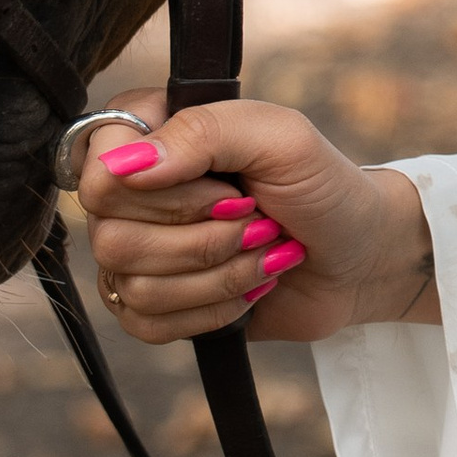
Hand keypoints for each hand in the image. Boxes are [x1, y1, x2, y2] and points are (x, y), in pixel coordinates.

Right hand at [75, 93, 437, 342]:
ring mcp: (140, 250)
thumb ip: (205, 131)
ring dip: (218, 275)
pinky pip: (145, 325)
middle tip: (259, 221)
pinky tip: (247, 290)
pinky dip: (210, 311)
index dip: (161, 192)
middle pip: (110, 236)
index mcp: (154, 132)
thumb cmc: (324, 184)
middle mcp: (134, 191)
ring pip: (130, 285)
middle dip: (205, 238)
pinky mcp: (156, 304)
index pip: (97, 166)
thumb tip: (124, 164)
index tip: (227, 188)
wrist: (360, 257)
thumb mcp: (282, 137)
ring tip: (264, 252)